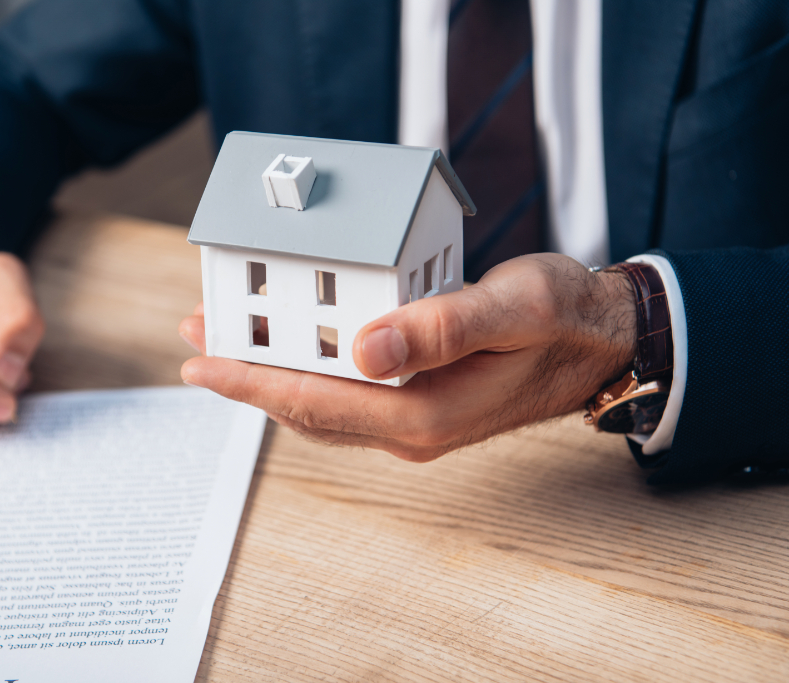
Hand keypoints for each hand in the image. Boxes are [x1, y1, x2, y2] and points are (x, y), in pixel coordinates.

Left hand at [179, 254, 635, 460]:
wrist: (601, 341)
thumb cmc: (561, 319)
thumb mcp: (510, 310)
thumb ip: (440, 328)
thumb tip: (363, 347)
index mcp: (424, 414)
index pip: (315, 400)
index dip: (251, 381)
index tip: (199, 363)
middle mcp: (409, 429)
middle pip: (305, 407)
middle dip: (246, 374)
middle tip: (197, 334)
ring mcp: (412, 422)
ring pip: (321, 404)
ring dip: (272, 372)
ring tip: (227, 335)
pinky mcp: (417, 405)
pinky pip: (345, 396)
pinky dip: (307, 370)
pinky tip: (292, 345)